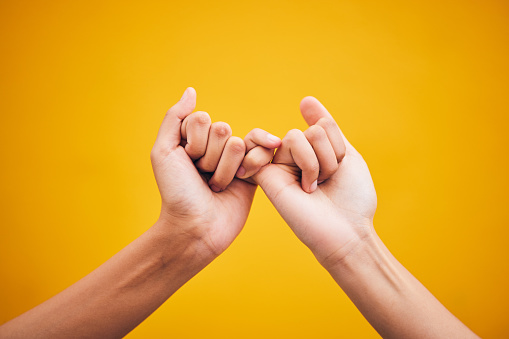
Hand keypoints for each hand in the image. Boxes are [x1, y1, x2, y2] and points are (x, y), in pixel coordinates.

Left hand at [151, 88, 279, 256]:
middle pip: (221, 129)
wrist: (195, 228)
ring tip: (216, 187)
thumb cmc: (176, 193)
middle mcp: (215, 146)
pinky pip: (261, 150)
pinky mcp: (254, 171)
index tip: (187, 164)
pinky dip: (253, 163)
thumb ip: (174, 118)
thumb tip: (191, 91)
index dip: (193, 143)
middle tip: (202, 178)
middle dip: (209, 159)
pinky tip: (244, 178)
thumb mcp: (163, 152)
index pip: (202, 119)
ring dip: (224, 170)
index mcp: (193, 138)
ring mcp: (235, 158)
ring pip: (237, 143)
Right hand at [252, 96, 376, 264]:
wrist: (346, 231)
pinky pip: (273, 146)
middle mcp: (295, 156)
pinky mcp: (266, 175)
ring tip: (313, 187)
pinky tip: (298, 184)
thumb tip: (305, 99)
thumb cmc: (351, 199)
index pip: (323, 124)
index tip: (340, 169)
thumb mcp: (346, 155)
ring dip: (315, 164)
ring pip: (296, 136)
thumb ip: (326, 126)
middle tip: (326, 181)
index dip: (338, 146)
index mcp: (314, 150)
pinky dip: (290, 158)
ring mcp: (280, 165)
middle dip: (329, 156)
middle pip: (312, 130)